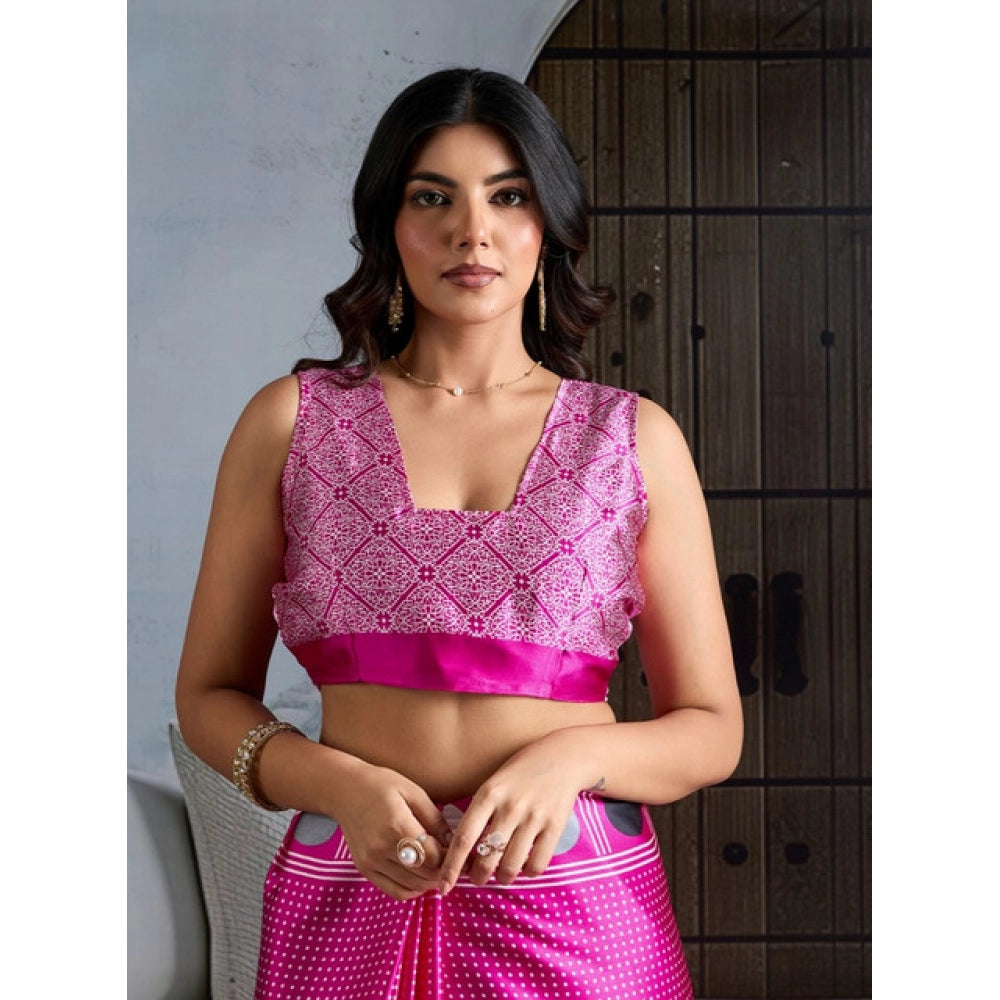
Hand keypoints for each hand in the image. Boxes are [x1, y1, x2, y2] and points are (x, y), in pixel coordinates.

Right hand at [332, 762, 452, 900]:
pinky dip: (412, 890)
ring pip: (411, 886)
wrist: (344, 790)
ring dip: (429, 881)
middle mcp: (381, 847)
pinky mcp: (364, 868)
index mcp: (396, 824)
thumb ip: (434, 818)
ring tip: (438, 867)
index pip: (432, 856)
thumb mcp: (413, 791)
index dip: (449, 856)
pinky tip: (420, 877)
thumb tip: (454, 841)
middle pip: (423, 874)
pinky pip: (394, 891)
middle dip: (442, 870)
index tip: (456, 849)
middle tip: (451, 860)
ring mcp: (371, 861)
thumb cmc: (381, 785)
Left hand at [437, 733, 586, 893]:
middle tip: (477, 878)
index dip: (450, 867)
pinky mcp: (555, 825)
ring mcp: (534, 817)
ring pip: (510, 866)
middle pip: (485, 858)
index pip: (463, 839)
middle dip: (477, 877)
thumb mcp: (493, 784)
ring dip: (502, 878)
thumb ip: (479, 814)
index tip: (443, 886)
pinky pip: (537, 864)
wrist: (563, 756)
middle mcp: (510, 806)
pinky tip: (524, 865)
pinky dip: (527, 872)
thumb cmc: (521, 773)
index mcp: (489, 794)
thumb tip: (462, 853)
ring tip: (501, 874)